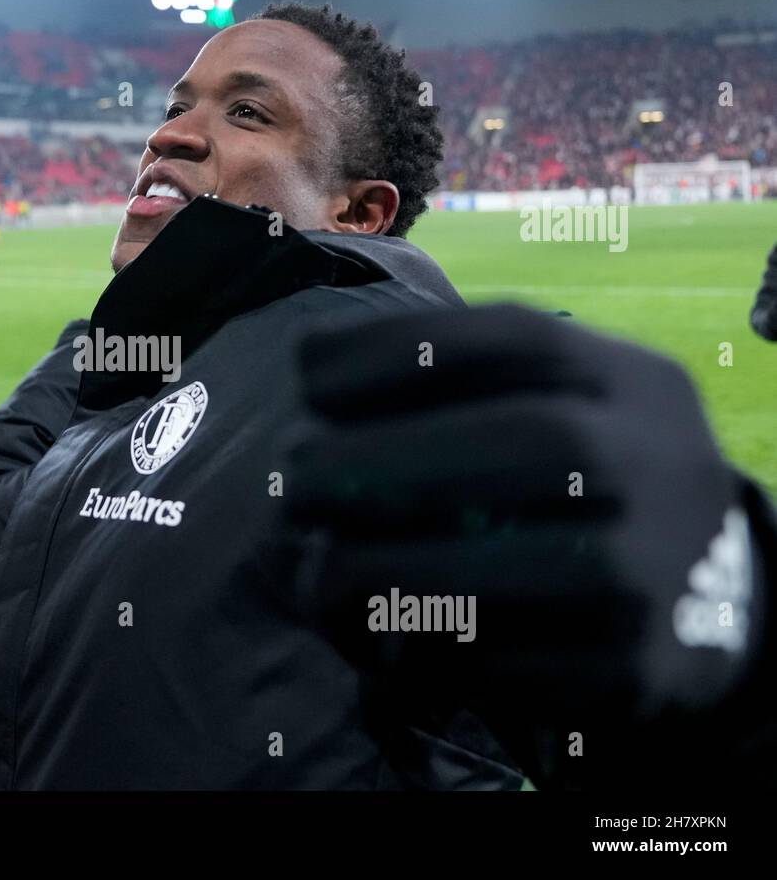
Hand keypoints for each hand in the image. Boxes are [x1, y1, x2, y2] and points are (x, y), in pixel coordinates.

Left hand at [286, 303, 759, 721]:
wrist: (712, 602)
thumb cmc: (583, 485)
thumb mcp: (559, 407)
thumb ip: (457, 382)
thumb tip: (309, 361)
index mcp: (634, 382)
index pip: (524, 337)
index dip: (404, 348)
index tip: (308, 380)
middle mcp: (667, 464)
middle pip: (533, 443)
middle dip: (390, 458)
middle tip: (296, 484)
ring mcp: (665, 572)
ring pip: (523, 566)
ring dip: (391, 571)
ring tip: (321, 574)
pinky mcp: (638, 672)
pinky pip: (515, 665)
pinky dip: (430, 653)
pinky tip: (382, 641)